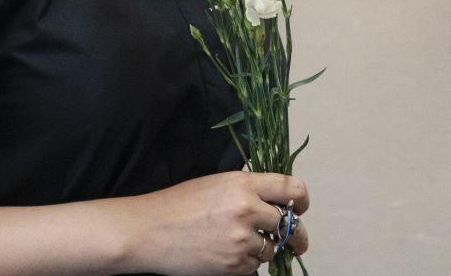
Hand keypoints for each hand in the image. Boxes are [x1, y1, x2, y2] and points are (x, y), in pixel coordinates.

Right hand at [128, 171, 310, 275]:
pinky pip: (254, 266)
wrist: (149, 231)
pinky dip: (247, 263)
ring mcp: (241, 240)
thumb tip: (274, 202)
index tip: (301, 208)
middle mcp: (247, 210)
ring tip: (242, 243)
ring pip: (272, 248)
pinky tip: (227, 254)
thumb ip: (248, 190)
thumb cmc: (178, 204)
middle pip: (289, 224)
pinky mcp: (233, 265)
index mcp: (244, 184)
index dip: (301, 200)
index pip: (291, 189)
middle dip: (296, 234)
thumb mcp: (217, 183)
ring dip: (265, 248)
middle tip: (298, 241)